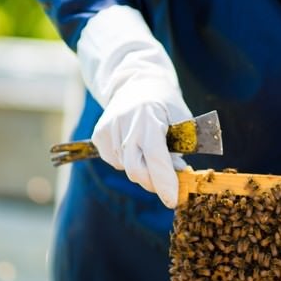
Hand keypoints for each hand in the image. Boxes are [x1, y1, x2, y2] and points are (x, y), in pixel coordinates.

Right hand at [77, 5, 192, 208]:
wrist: (137, 81)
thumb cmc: (166, 102)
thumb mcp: (182, 118)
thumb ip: (182, 146)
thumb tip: (179, 173)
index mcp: (149, 118)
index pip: (156, 158)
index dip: (165, 182)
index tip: (172, 200)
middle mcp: (125, 123)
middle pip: (136, 170)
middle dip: (153, 183)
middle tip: (166, 184)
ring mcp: (109, 129)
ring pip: (125, 167)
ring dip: (142, 169)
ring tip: (151, 152)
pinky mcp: (99, 134)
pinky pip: (114, 161)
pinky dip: (127, 161)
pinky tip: (134, 145)